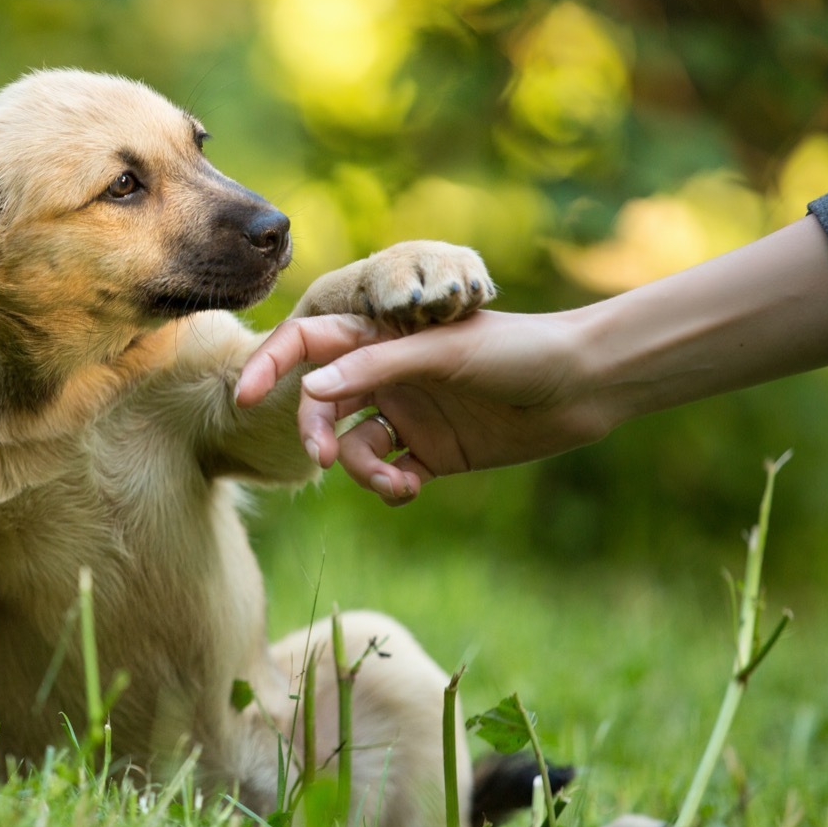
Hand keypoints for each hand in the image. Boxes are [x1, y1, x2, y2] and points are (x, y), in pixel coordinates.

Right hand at [235, 309, 611, 504]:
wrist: (582, 384)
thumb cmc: (517, 350)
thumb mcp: (444, 352)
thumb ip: (374, 366)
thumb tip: (308, 390)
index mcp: (383, 336)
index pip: (311, 344)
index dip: (272, 365)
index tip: (244, 396)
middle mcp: (388, 374)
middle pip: (324, 404)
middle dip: (317, 432)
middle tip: (325, 458)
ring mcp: (408, 414)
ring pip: (354, 447)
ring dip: (362, 470)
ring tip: (397, 484)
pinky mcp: (431, 451)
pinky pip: (388, 473)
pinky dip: (389, 487)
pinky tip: (411, 489)